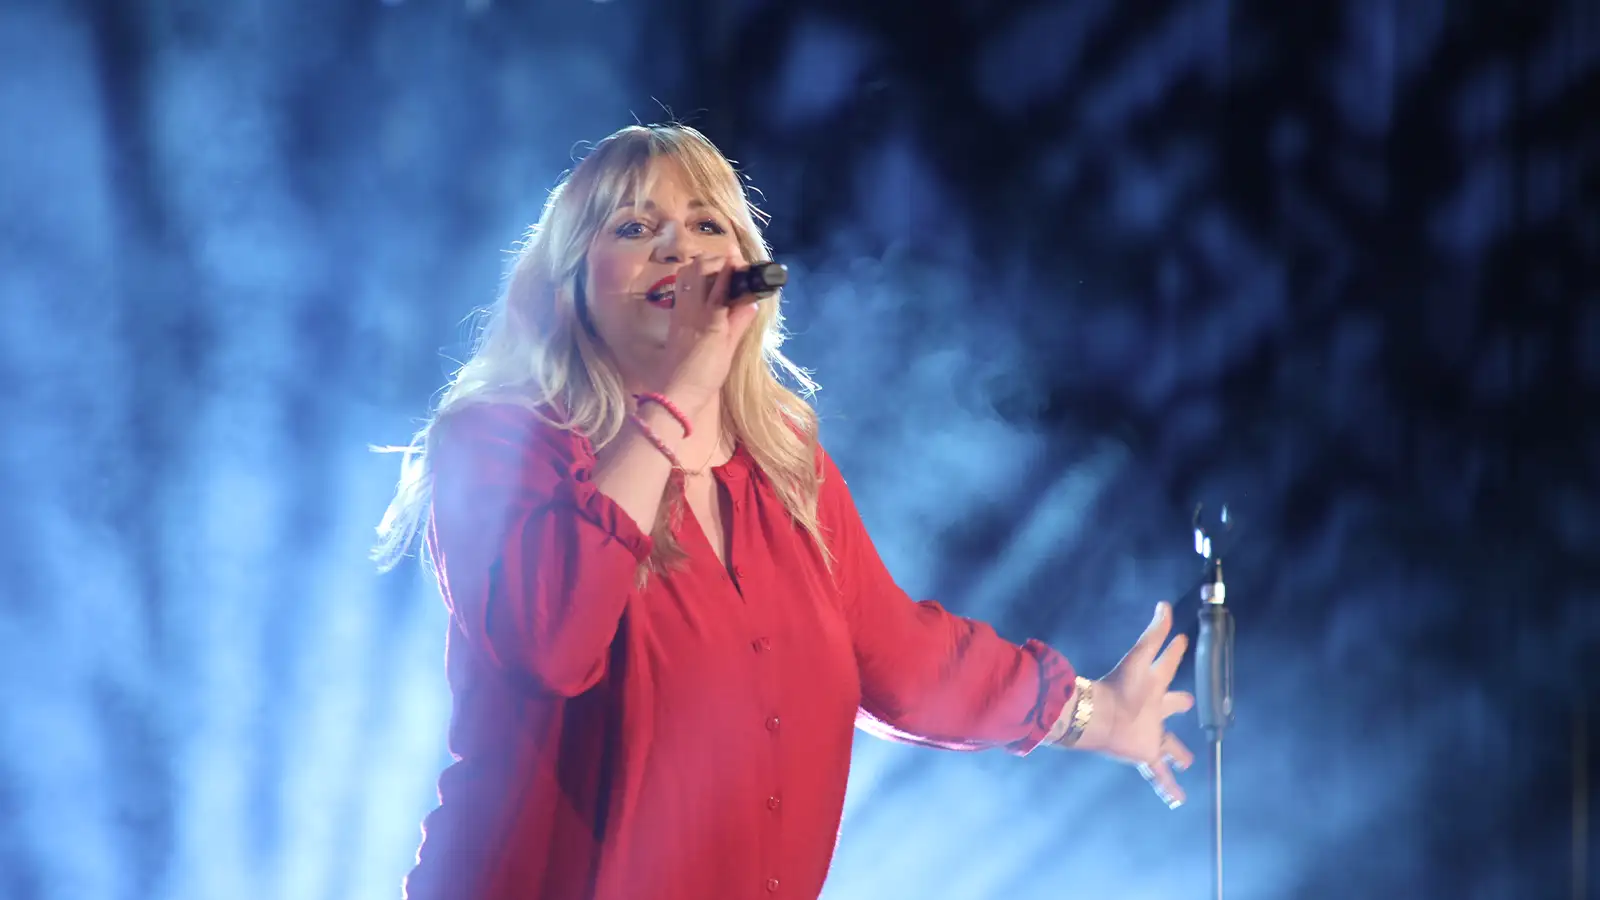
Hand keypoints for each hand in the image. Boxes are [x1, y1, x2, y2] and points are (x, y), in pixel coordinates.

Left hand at [648, 256, 758, 415]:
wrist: (676, 393)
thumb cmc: (706, 376)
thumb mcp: (728, 351)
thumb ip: (739, 323)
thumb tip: (751, 302)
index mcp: (710, 318)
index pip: (720, 281)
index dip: (730, 264)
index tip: (739, 257)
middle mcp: (692, 308)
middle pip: (699, 269)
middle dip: (715, 259)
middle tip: (730, 262)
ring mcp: (680, 310)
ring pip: (686, 274)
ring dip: (701, 265)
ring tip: (717, 270)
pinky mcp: (673, 316)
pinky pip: (682, 288)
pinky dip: (693, 278)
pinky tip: (703, 285)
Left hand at [1077, 602, 1195, 807]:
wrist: (1097, 716)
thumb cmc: (1118, 686)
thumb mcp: (1140, 657)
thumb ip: (1154, 633)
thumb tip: (1164, 604)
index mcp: (1152, 686)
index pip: (1166, 666)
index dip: (1173, 652)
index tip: (1180, 640)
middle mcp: (1153, 711)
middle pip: (1169, 708)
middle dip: (1179, 704)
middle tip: (1187, 703)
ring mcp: (1150, 735)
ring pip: (1168, 746)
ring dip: (1177, 754)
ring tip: (1185, 762)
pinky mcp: (1146, 755)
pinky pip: (1159, 775)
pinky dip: (1169, 787)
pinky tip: (1178, 800)